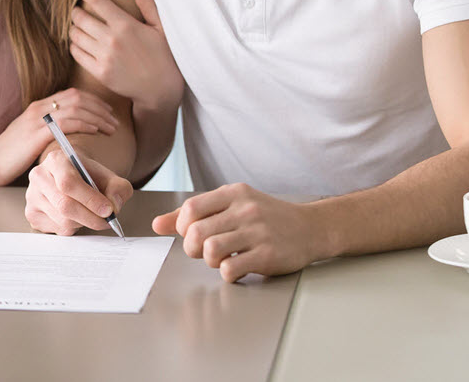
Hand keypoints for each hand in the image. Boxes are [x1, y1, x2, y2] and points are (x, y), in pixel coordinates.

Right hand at [0, 88, 117, 185]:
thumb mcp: (29, 138)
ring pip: (77, 107)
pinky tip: (96, 130)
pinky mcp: (38, 132)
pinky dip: (86, 123)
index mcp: (37, 107)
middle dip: (100, 107)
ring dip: (98, 116)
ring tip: (111, 127)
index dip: (93, 101)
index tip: (106, 112)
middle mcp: (39, 108)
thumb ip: (46, 132)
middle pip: (77, 97)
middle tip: (114, 119)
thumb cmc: (9, 156)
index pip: (71, 94)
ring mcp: (38, 118)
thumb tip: (67, 136)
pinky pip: (68, 121)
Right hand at [25, 149, 133, 234]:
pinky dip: (73, 228)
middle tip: (107, 221)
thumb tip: (114, 206)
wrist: (72, 175)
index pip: (68, 183)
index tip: (108, 210)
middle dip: (91, 217)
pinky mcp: (32, 214)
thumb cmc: (88, 176)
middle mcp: (39, 176)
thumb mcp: (108, 176)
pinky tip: (76, 217)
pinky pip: (57, 229)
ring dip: (84, 223)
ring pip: (62, 220)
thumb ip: (118, 188)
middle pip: (64, 205)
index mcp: (56, 160)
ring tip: (91, 214)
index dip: (90, 199)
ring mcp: (32, 196)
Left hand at [69, 0, 183, 111]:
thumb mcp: (160, 27)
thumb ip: (147, 4)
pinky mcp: (99, 72)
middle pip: (80, 18)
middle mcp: (112, 39)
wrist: (160, 88)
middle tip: (78, 11)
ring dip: (73, 28)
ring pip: (75, 35)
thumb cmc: (163, 55)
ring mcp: (104, 57)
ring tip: (78, 28)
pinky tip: (80, 44)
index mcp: (125, 24)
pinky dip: (74, 46)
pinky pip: (76, 54)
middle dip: (76, 12)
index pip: (96, 0)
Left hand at [153, 184, 329, 282]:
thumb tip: (157, 224)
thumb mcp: (233, 205)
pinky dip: (228, 273)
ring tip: (223, 258)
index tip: (194, 234)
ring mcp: (258, 232)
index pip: (191, 209)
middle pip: (196, 233)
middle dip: (193, 248)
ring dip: (210, 261)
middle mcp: (245, 210)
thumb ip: (195, 214)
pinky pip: (230, 269)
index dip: (183, 227)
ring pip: (211, 251)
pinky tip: (238, 267)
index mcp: (234, 194)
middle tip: (205, 251)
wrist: (312, 228)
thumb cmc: (267, 217)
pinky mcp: (268, 255)